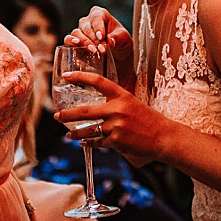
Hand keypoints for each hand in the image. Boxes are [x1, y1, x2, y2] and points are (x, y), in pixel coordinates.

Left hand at [52, 70, 169, 164]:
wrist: (164, 137)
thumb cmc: (149, 120)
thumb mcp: (133, 104)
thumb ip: (115, 104)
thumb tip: (97, 109)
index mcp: (122, 95)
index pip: (98, 81)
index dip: (80, 77)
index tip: (66, 76)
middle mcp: (117, 109)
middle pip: (85, 110)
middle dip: (67, 114)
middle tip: (57, 115)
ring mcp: (116, 126)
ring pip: (89, 130)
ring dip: (75, 133)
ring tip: (68, 135)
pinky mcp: (117, 141)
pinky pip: (97, 142)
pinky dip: (89, 143)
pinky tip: (83, 143)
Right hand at [64, 7, 134, 83]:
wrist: (117, 57)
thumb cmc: (120, 43)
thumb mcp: (125, 39)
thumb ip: (118, 38)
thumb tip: (110, 40)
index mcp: (100, 14)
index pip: (97, 16)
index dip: (98, 26)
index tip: (102, 37)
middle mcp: (88, 21)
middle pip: (87, 26)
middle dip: (94, 38)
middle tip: (102, 49)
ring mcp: (80, 31)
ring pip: (77, 32)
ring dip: (84, 42)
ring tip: (93, 50)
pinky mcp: (74, 42)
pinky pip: (68, 39)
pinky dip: (70, 42)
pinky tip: (76, 44)